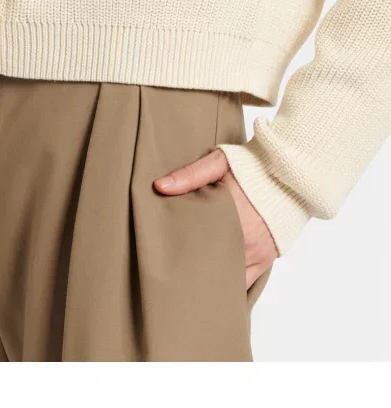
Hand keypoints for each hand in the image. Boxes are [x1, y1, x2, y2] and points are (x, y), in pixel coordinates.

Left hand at [154, 148, 277, 288]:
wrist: (290, 173)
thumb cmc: (253, 167)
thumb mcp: (220, 162)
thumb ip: (190, 174)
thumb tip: (160, 186)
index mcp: (228, 217)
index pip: (197, 248)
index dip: (181, 258)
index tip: (165, 264)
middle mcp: (245, 241)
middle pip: (212, 268)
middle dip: (193, 273)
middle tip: (173, 278)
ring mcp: (257, 253)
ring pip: (229, 280)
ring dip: (213, 281)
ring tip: (191, 285)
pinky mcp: (266, 258)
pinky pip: (248, 282)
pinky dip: (231, 285)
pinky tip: (216, 288)